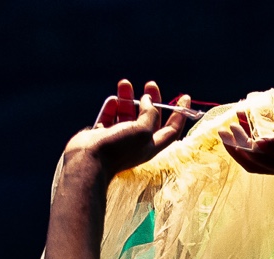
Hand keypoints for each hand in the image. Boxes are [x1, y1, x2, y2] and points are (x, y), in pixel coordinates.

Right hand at [63, 79, 190, 175]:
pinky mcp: (102, 134)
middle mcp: (136, 142)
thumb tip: (147, 100)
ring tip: (124, 83)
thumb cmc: (118, 148)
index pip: (172, 129)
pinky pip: (109, 116)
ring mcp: (118, 137)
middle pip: (149, 117)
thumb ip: (149, 114)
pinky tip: (112, 101)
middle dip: (151, 100)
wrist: (88, 160)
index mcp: (151, 145)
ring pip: (127, 113)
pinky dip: (111, 107)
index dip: (180, 114)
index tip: (185, 97)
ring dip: (127, 98)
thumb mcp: (143, 130)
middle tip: (150, 84)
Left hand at [219, 109, 273, 182]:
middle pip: (254, 159)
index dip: (236, 145)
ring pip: (264, 156)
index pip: (251, 158)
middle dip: (238, 143)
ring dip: (250, 140)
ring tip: (241, 123)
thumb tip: (257, 142)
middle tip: (227, 124)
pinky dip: (266, 141)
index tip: (224, 128)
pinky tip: (267, 129)